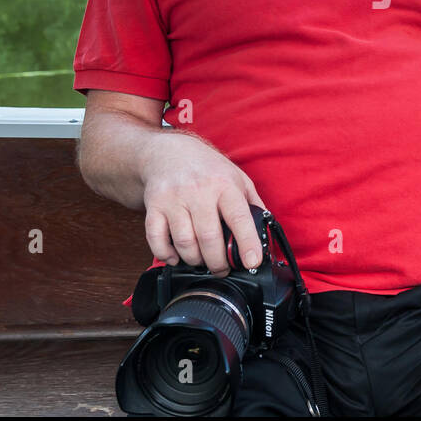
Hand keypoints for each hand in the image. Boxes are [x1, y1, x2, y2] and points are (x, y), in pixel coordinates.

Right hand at [140, 133, 265, 275]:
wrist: (168, 152)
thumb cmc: (207, 168)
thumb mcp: (237, 178)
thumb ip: (252, 205)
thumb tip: (266, 234)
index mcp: (224, 184)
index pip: (238, 218)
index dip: (247, 243)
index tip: (252, 261)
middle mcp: (198, 191)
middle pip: (209, 237)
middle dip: (218, 263)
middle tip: (222, 269)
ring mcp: (173, 199)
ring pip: (184, 243)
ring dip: (195, 260)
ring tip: (202, 261)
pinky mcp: (154, 206)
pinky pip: (157, 239)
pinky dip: (166, 255)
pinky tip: (176, 256)